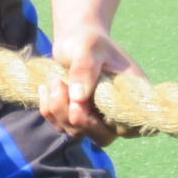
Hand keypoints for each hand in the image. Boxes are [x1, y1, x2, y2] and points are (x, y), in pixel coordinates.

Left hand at [38, 24, 140, 145]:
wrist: (75, 41)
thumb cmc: (88, 40)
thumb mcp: (87, 47)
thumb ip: (85, 69)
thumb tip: (79, 98)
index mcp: (132, 97)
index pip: (131, 127)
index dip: (108, 124)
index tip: (83, 102)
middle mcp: (117, 112)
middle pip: (102, 137)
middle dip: (76, 118)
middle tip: (60, 85)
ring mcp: (97, 118)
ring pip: (78, 133)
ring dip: (58, 111)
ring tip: (54, 82)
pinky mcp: (76, 118)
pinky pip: (60, 126)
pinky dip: (48, 111)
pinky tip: (45, 89)